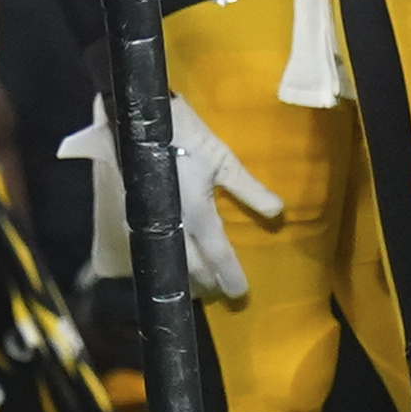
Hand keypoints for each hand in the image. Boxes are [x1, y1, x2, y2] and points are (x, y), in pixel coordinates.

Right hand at [57, 92, 281, 298]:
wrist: (140, 118)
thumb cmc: (185, 135)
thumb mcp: (223, 160)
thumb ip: (249, 189)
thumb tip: (277, 212)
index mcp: (196, 212)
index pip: (217, 253)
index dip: (229, 274)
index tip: (239, 293)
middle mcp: (172, 222)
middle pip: (190, 263)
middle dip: (205, 280)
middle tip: (217, 291)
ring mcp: (148, 219)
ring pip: (168, 257)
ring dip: (182, 272)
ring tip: (194, 282)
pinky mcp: (133, 210)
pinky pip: (150, 243)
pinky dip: (162, 255)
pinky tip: (167, 256)